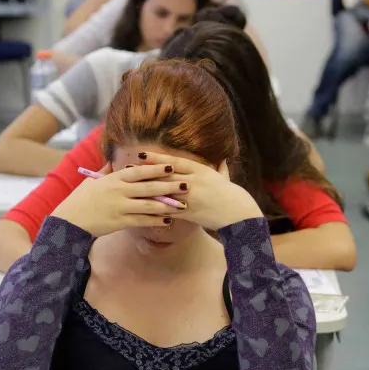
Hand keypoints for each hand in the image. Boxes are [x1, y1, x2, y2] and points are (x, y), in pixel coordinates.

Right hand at [50, 163, 187, 237]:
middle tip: (186, 185)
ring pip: (149, 205)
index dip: (156, 168)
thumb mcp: (92, 181)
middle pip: (149, 188)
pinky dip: (155, 220)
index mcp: (113, 179)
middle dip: (169, 186)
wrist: (69, 222)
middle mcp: (119, 191)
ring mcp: (120, 207)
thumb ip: (106, 171)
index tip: (172, 166)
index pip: (139, 171)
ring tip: (183, 205)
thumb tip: (114, 161)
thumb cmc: (81, 200)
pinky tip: (168, 220)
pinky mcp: (119, 222)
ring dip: (167, 205)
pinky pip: (142, 221)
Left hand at [139, 152, 261, 230]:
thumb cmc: (233, 197)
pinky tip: (142, 208)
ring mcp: (191, 197)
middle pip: (165, 175)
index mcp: (200, 171)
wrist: (240, 215)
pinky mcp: (189, 212)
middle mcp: (193, 182)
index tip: (142, 154)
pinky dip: (156, 208)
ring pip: (164, 192)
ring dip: (146, 189)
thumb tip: (223, 159)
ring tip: (130, 187)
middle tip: (127, 167)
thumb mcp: (226, 180)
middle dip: (146, 171)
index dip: (157, 158)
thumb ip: (221, 169)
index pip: (174, 162)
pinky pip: (169, 209)